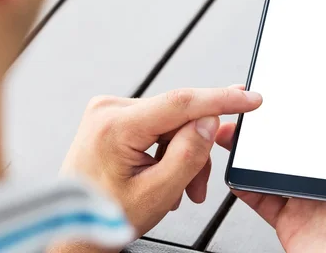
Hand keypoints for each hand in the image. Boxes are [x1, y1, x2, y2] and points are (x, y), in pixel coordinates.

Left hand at [57, 87, 261, 238]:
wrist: (75, 228)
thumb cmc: (105, 215)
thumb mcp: (157, 193)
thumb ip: (188, 154)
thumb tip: (209, 121)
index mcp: (116, 126)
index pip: (182, 102)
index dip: (222, 99)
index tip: (249, 98)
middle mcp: (110, 110)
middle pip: (180, 116)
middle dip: (197, 149)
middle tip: (198, 186)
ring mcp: (112, 112)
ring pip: (173, 123)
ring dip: (184, 154)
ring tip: (179, 189)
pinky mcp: (116, 118)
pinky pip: (159, 126)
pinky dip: (169, 150)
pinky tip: (165, 175)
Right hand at [217, 71, 325, 252]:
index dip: (312, 100)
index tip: (293, 81)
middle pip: (296, 140)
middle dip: (274, 122)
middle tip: (254, 104)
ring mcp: (308, 195)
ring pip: (273, 163)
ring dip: (252, 147)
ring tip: (235, 128)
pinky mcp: (289, 217)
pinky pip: (259, 195)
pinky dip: (243, 182)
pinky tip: (233, 167)